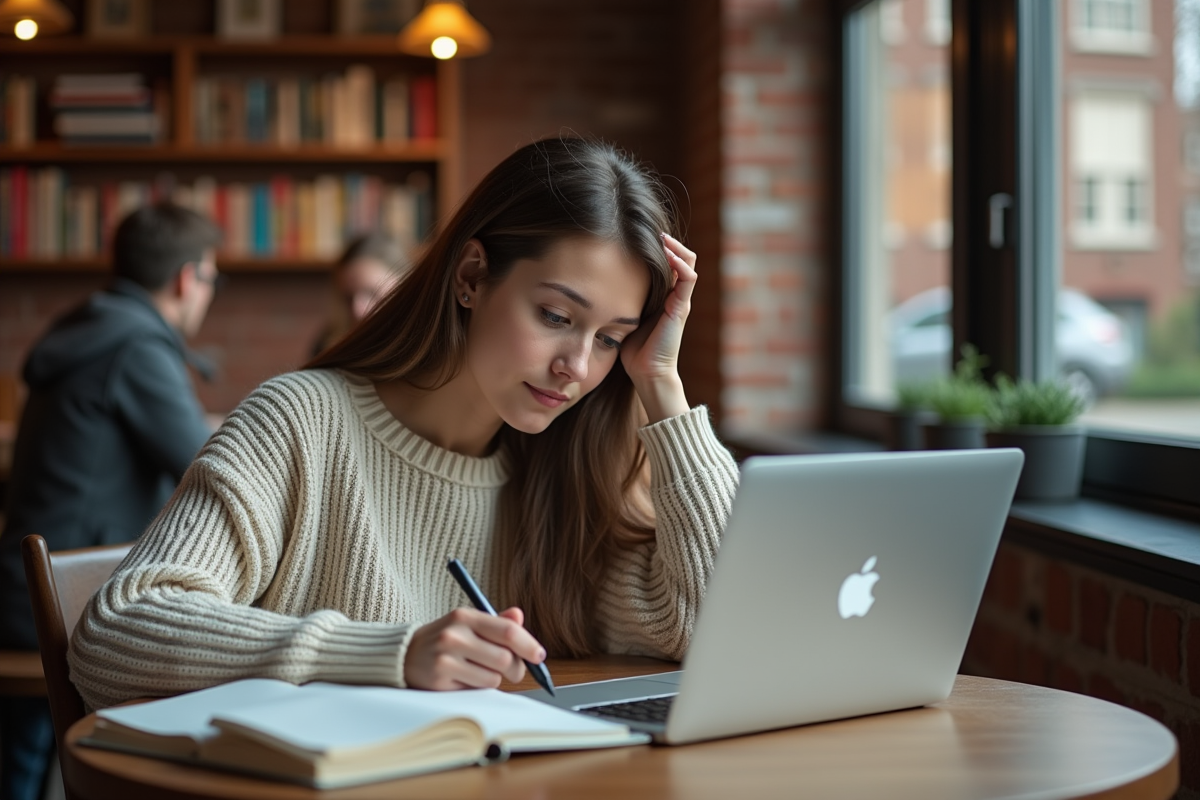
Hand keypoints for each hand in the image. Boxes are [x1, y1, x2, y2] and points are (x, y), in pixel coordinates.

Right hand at [403, 606, 546, 690]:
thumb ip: (496, 622)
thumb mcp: (468, 624)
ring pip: (493, 677)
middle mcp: (455, 635)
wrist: (405, 654)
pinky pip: (477, 689)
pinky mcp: (440, 679)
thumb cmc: (445, 639)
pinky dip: (479, 686)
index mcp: (466, 616)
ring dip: (495, 679)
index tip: (538, 655)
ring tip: (481, 671)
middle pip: (505, 658)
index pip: (507, 631)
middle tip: (514, 671)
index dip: (528, 645)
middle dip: (516, 668)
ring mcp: (446, 658)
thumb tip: (519, 616)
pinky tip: (466, 678)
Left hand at [620, 233, 695, 422]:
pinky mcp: (682, 308)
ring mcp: (681, 301)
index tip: (638, 235)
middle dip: (668, 241)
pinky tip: (667, 255)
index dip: (658, 247)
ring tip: (660, 237)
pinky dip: (680, 263)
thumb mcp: (624, 315)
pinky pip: (689, 279)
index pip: (667, 262)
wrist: (647, 373)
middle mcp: (675, 295)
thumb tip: (594, 282)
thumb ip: (620, 299)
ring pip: (688, 262)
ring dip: (676, 247)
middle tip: (650, 231)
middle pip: (682, 256)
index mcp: (663, 296)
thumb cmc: (633, 350)